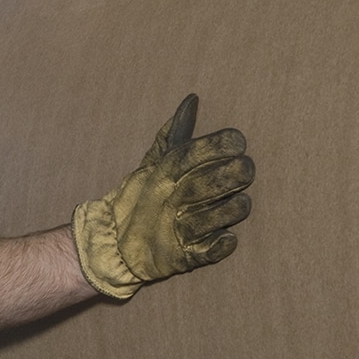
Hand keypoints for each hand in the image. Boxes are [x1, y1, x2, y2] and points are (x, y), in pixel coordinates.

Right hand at [72, 95, 254, 298]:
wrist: (111, 245)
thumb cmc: (139, 200)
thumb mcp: (151, 164)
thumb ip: (173, 135)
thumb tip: (192, 100)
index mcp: (163, 174)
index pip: (193, 153)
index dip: (221, 144)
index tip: (238, 142)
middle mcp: (169, 200)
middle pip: (208, 184)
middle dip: (234, 173)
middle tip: (247, 169)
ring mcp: (174, 231)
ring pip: (212, 217)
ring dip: (233, 209)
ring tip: (241, 202)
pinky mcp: (179, 258)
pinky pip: (204, 252)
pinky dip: (218, 246)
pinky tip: (228, 238)